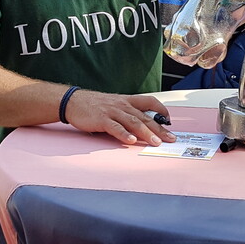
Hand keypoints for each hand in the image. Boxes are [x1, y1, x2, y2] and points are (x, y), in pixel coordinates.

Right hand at [62, 90, 177, 146]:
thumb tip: (140, 125)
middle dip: (159, 128)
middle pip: (145, 117)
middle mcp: (122, 105)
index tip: (169, 120)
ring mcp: (112, 112)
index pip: (149, 102)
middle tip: (171, 138)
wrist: (73, 101)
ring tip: (155, 142)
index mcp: (126, 101)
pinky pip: (115, 127)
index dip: (161, 110)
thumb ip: (126, 113)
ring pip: (133, 122)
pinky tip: (131, 140)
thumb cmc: (93, 105)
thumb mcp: (113, 105)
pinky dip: (124, 134)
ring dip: (146, 133)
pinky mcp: (102, 119)